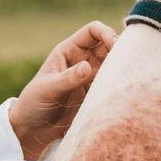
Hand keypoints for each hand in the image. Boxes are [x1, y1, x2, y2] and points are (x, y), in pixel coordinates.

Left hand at [9, 21, 117, 160]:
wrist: (32, 129)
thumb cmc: (33, 103)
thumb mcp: (47, 88)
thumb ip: (68, 78)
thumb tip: (88, 67)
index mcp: (69, 50)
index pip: (93, 31)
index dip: (106, 33)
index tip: (115, 44)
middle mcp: (83, 60)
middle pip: (108, 47)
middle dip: (119, 51)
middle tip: (128, 62)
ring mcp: (91, 78)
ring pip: (113, 66)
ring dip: (121, 69)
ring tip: (128, 77)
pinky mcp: (95, 95)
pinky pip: (111, 86)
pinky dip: (119, 86)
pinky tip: (123, 92)